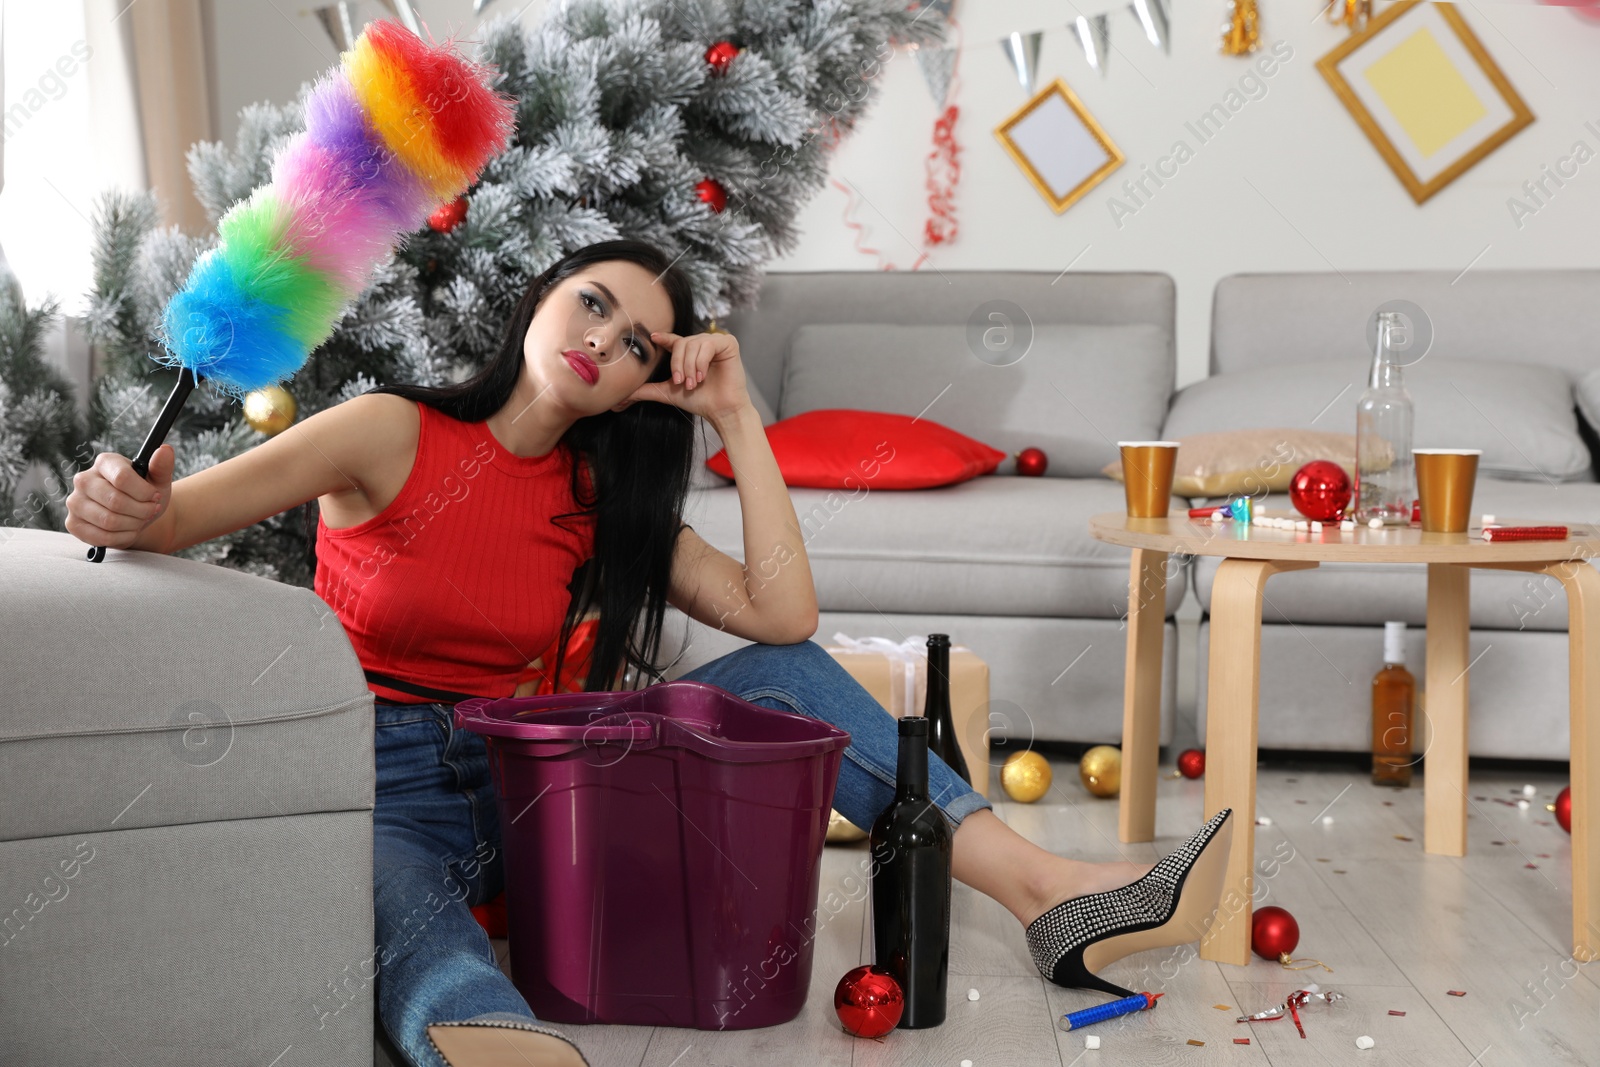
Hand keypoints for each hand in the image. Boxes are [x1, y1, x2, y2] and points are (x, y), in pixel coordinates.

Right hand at [65, 444, 175, 548]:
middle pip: (116, 501)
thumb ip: (162, 466)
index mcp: (105, 462)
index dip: (144, 493)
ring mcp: (74, 501)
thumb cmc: (145, 495)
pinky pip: (101, 537)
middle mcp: (84, 479)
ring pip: (109, 521)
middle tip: (150, 511)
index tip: (155, 497)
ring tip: (139, 520)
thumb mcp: (158, 480)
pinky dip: (122, 537)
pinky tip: (128, 530)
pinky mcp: (73, 523)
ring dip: (133, 525)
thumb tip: (165, 450)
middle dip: (141, 511)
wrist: (135, 516)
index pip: (122, 478)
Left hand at [617, 329, 749, 422]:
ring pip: (692, 345)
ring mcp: (715, 342)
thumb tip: (617, 401)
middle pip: (681, 343)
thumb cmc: (698, 401)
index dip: (664, 338)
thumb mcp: (667, 393)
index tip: (654, 338)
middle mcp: (701, 344)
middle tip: (682, 383)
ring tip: (693, 383)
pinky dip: (702, 362)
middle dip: (678, 365)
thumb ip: (644, 391)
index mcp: (688, 352)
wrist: (720, 410)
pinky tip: (703, 377)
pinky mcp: (728, 343)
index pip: (673, 340)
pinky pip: (708, 345)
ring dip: (690, 367)